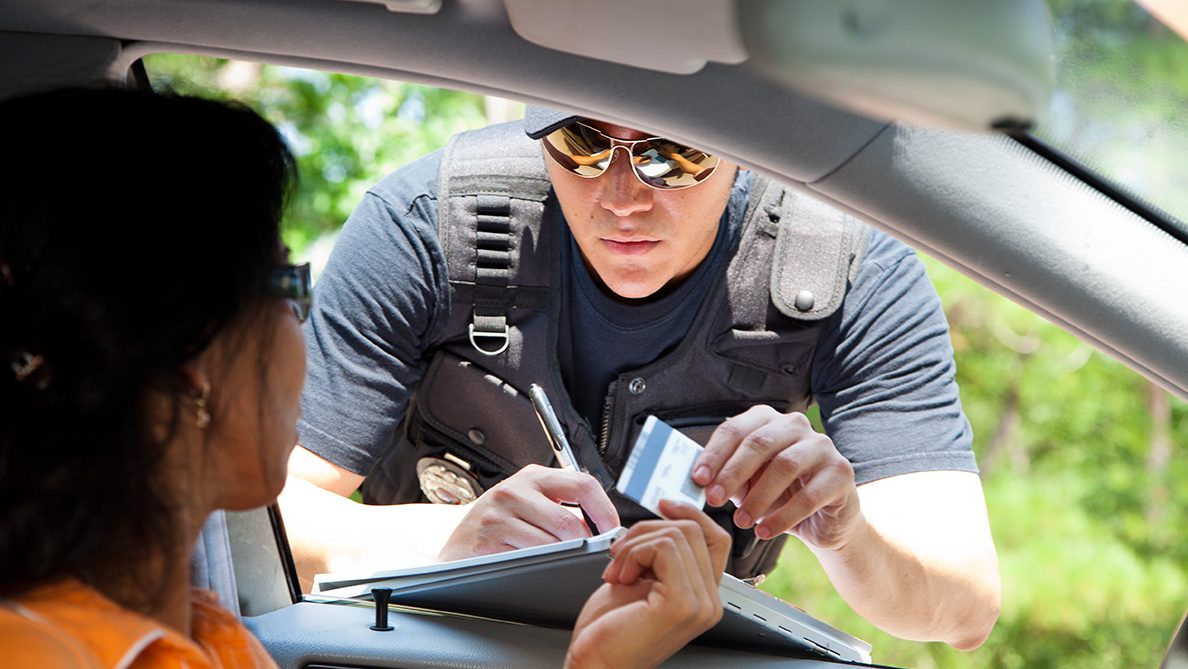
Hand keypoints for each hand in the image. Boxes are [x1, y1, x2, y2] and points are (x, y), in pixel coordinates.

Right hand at [438, 464, 618, 560]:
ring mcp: (498, 514)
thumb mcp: (530, 503)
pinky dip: (537, 566)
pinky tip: (527, 564)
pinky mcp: (486, 538)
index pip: (584, 484)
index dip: (605, 511)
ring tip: (550, 561)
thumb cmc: (499, 527)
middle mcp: (515, 490)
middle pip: (570, 522)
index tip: (612, 531)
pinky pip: (528, 558)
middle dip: (584, 546)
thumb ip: (562, 505)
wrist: (458, 547)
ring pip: (552, 545)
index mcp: (533, 477)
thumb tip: (603, 525)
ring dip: (560, 559)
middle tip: (584, 557)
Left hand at [565, 500, 729, 668]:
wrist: (595, 664)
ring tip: (618, 571)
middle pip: (693, 530)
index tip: (665, 504)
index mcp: (703, 595)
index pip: (716, 539)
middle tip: (621, 555)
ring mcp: (700, 604)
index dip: (691, 514)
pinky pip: (664, 548)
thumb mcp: (641, 579)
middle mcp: (709, 602)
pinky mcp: (682, 603)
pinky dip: (634, 554)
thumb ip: (662, 554)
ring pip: (676, 534)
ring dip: (634, 545)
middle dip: (646, 531)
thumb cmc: (609, 631)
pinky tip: (621, 578)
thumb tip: (666, 518)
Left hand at [692, 405, 861, 548]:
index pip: (736, 429)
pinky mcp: (841, 472)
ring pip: (784, 466)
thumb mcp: (746, 484)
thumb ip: (724, 477)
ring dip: (758, 497)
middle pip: (759, 443)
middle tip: (714, 499)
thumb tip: (694, 482)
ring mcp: (822, 446)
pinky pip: (809, 495)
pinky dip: (783, 516)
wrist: (823, 520)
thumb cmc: (778, 496)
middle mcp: (796, 425)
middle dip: (732, 473)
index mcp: (768, 420)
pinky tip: (766, 531)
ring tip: (742, 521)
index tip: (698, 478)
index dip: (714, 454)